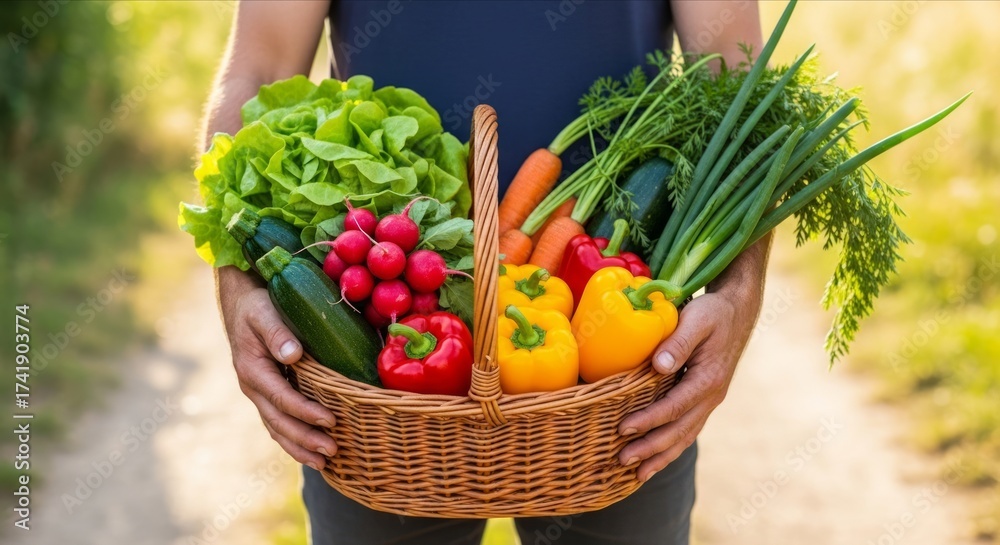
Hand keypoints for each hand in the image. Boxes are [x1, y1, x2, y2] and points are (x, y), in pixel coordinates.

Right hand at [217, 266, 337, 469]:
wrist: (241, 303)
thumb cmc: (257, 305)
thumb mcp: (264, 312)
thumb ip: (277, 332)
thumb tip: (292, 354)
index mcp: (253, 370)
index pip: (282, 398)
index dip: (305, 412)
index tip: (330, 421)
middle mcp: (253, 387)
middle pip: (279, 421)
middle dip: (305, 439)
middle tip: (332, 452)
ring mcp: (258, 393)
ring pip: (276, 428)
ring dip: (299, 447)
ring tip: (324, 463)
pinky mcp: (266, 393)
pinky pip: (277, 422)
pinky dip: (293, 439)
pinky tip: (310, 451)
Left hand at [617, 288, 758, 481]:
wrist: (737, 312)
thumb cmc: (713, 313)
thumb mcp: (697, 318)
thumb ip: (678, 341)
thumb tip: (660, 365)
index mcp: (709, 379)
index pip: (675, 406)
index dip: (649, 420)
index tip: (623, 429)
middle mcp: (712, 396)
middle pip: (680, 431)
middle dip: (651, 449)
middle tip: (622, 460)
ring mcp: (709, 401)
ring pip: (685, 437)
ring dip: (661, 457)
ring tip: (636, 475)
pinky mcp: (703, 401)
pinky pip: (687, 431)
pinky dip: (671, 448)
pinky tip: (654, 460)